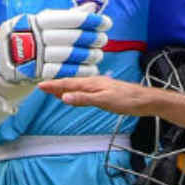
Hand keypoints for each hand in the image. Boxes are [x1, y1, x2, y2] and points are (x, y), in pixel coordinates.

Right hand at [0, 4, 110, 83]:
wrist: (9, 56)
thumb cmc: (34, 33)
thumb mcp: (46, 20)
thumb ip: (70, 15)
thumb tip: (92, 7)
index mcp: (40, 21)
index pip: (71, 19)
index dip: (91, 21)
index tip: (105, 23)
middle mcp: (38, 37)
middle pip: (72, 38)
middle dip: (92, 39)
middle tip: (103, 40)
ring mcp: (37, 55)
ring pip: (69, 55)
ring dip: (88, 56)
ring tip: (98, 55)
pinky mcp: (37, 71)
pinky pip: (63, 72)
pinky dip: (79, 71)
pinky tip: (91, 69)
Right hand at [38, 75, 152, 115]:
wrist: (144, 101)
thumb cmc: (126, 100)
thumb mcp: (104, 101)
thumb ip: (84, 99)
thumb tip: (65, 97)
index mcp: (91, 83)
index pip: (68, 84)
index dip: (54, 86)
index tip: (40, 86)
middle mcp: (94, 83)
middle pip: (71, 84)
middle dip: (56, 86)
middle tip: (43, 88)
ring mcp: (99, 87)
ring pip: (77, 87)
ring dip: (65, 89)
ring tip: (54, 91)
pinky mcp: (104, 92)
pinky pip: (84, 90)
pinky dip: (75, 92)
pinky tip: (76, 95)